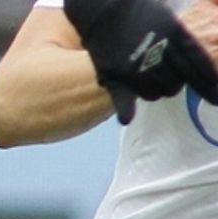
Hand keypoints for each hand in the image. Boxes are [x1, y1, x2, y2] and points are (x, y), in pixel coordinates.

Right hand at [65, 0, 217, 123]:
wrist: (102, 8)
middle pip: (176, 84)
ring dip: (154, 91)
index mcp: (175, 34)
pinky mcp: (114, 74)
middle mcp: (158, 52)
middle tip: (167, 78)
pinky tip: (127, 117)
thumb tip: (201, 70)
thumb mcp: (169, 19)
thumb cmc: (139, 12)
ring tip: (147, 81)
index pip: (200, 65)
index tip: (217, 98)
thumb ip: (183, 41)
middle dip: (175, 84)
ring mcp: (135, 66)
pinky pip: (123, 98)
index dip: (209, 83)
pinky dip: (125, 109)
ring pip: (154, 94)